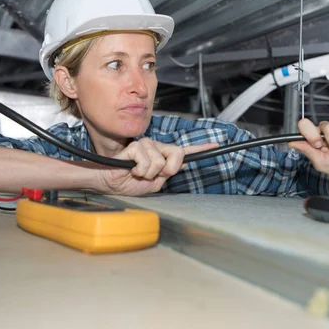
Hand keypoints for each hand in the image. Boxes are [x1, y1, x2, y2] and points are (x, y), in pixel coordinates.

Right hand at [98, 138, 218, 195]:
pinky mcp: (135, 146)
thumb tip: (185, 163)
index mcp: (163, 155)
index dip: (201, 148)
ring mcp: (146, 145)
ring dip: (149, 173)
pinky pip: (147, 161)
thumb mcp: (155, 183)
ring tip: (138, 173)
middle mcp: (157, 147)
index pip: (184, 151)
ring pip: (160, 161)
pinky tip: (132, 170)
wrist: (112, 184)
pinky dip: (140, 170)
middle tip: (154, 175)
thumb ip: (169, 172)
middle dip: (167, 169)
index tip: (216, 145)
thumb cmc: (130, 183)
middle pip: (177, 153)